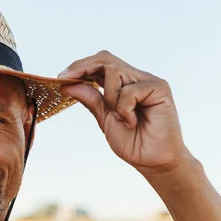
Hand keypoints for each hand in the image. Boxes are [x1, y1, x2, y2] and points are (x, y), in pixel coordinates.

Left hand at [59, 50, 191, 174]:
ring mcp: (149, 82)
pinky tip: (132, 122)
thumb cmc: (133, 142)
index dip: (80, 67)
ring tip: (118, 117)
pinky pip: (130, 90)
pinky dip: (124, 108)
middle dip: (83, 67)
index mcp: (123, 84)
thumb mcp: (104, 119)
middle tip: (67, 78)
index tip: (61, 76)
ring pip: (115, 72)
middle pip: (106, 59)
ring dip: (109, 97)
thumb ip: (91, 99)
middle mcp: (136, 78)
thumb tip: (67, 84)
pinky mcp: (159, 89)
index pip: (100, 64)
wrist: (152, 161)